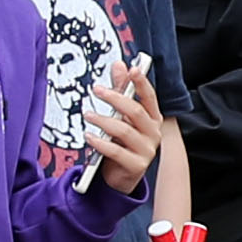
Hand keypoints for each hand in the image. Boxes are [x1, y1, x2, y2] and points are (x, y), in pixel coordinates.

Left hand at [77, 60, 163, 192]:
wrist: (121, 176)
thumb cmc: (122, 143)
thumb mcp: (121, 116)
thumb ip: (121, 90)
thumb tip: (119, 65)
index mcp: (152, 118)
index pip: (149, 97)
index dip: (141, 82)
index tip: (133, 69)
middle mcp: (153, 133)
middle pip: (136, 111)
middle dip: (116, 98)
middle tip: (97, 89)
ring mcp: (146, 150)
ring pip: (124, 130)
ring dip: (103, 120)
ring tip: (89, 115)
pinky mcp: (136, 166)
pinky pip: (116, 151)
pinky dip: (100, 143)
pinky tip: (89, 136)